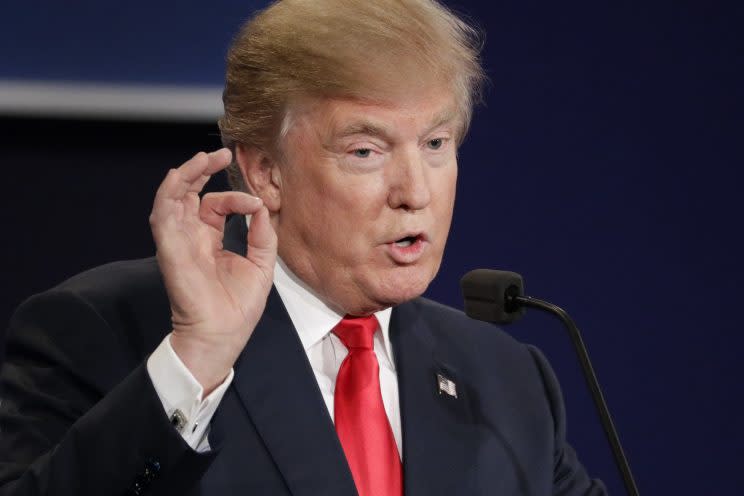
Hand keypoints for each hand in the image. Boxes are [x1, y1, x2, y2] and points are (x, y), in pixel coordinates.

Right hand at [149, 149, 276, 392]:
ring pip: (171, 199)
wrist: (223, 335)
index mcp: (210, 241)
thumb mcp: (261, 263)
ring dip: (184, 176)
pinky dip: (168, 195)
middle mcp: (191, 238)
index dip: (235, 199)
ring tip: (201, 158)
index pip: (216, 207)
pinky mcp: (170, 250)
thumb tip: (261, 206)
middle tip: (218, 155)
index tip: (256, 204)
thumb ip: (262, 233)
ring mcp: (179, 242)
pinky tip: (177, 178)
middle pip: (188, 195)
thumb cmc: (238, 307)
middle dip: (201, 172)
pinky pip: (162, 217)